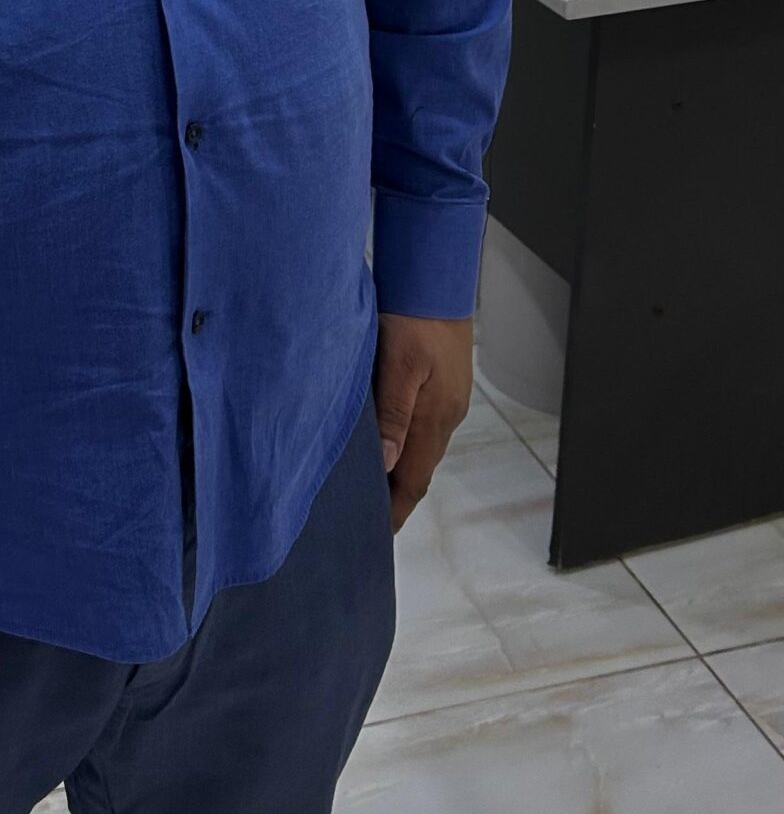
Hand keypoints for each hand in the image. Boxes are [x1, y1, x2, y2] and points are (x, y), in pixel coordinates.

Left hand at [373, 313, 472, 531]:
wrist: (436, 277)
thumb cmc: (414, 315)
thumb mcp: (397, 364)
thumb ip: (392, 414)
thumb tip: (385, 464)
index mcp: (436, 418)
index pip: (415, 480)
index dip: (395, 510)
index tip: (376, 536)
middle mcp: (446, 415)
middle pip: (419, 469)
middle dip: (395, 496)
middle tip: (366, 518)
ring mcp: (447, 400)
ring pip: (421, 448)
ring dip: (399, 469)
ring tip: (370, 486)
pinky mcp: (443, 384)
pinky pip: (422, 425)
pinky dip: (404, 443)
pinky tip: (386, 440)